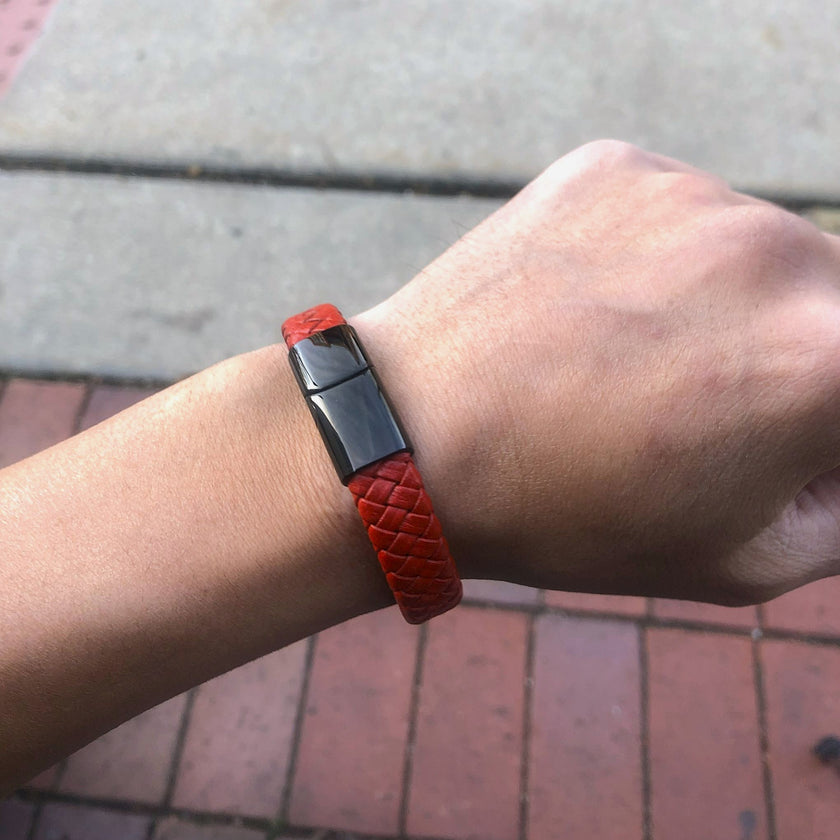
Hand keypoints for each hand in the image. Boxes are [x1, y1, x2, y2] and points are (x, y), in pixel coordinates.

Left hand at [354, 140, 839, 604]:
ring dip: (727, 300)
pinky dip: (658, 260)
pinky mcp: (617, 168)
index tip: (777, 440)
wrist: (412, 440)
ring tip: (634, 359)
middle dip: (799, 352)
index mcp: (829, 363)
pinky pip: (677, 214)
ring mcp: (690, 198)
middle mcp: (776, 255)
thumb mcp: (741, 559)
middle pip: (836, 299)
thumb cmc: (566, 516)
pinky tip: (594, 311)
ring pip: (757, 248)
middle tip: (711, 400)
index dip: (826, 426)